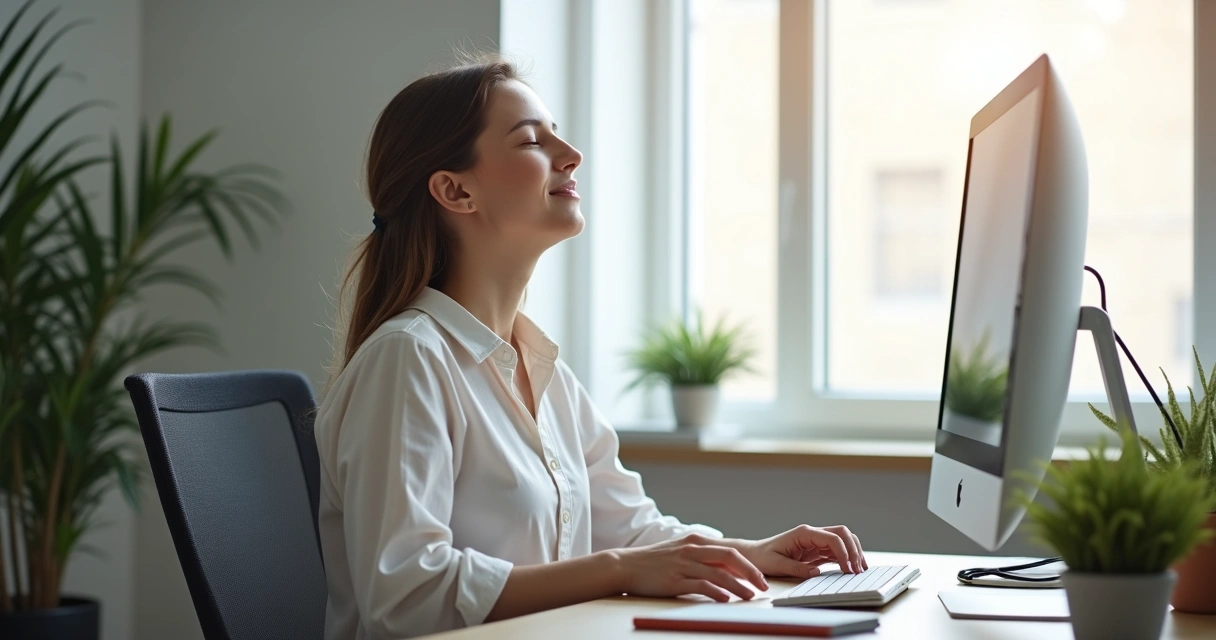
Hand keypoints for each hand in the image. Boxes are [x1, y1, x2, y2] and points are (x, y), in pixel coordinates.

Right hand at [611, 533, 768, 601]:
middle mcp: (692, 550)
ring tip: (749, 596)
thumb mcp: (679, 550)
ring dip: (738, 586)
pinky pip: (701, 586)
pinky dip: (717, 593)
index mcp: (695, 541)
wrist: (625, 565)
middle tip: (763, 586)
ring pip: (719, 573)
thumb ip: (700, 555)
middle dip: (750, 572)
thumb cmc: (653, 561)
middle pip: (730, 557)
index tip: (760, 577)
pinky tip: (726, 600)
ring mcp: (683, 564)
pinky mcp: (675, 580)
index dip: (748, 564)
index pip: (729, 550)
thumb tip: (722, 566)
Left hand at [732, 525, 867, 579]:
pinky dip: (846, 559)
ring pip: (842, 541)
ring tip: (859, 570)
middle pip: (842, 533)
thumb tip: (817, 571)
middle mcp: (812, 534)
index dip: (844, 552)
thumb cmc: (762, 558)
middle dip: (853, 549)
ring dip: (853, 553)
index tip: (848, 569)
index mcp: (803, 533)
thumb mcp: (776, 565)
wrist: (753, 555)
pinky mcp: (816, 550)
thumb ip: (796, 568)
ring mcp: (815, 541)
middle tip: (858, 570)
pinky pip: (836, 551)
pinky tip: (851, 570)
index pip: (831, 537)